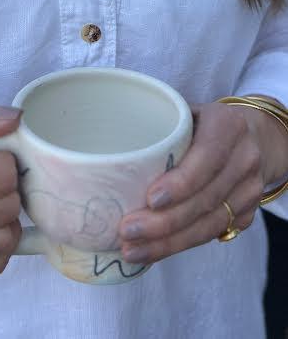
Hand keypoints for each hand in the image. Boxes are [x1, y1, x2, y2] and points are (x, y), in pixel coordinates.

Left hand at [117, 102, 271, 264]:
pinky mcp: (249, 213)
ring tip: (133, 250)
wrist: (254, 136)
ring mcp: (250, 189)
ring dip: (169, 242)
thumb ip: (159, 126)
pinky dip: (181, 244)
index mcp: (228, 126)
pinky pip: (213, 234)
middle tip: (127, 231)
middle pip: (205, 198)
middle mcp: (245, 158)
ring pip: (209, 224)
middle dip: (164, 222)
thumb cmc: (203, 122)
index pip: (207, 158)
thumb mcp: (186, 112)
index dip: (180, 182)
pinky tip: (154, 250)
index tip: (150, 199)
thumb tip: (107, 152)